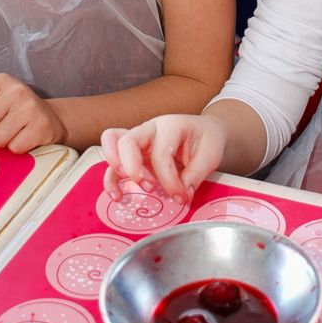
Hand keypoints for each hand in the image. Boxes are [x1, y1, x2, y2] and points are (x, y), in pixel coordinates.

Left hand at [0, 75, 66, 151]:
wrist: (51, 117)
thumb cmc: (14, 108)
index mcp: (0, 81)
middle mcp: (16, 90)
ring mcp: (30, 108)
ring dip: (1, 141)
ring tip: (12, 130)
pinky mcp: (40, 127)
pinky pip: (13, 148)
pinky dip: (16, 147)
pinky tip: (23, 137)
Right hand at [101, 114, 228, 202]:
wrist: (205, 131)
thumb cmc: (206, 138)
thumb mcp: (210, 154)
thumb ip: (196, 174)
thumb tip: (183, 193)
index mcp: (171, 125)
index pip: (161, 152)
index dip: (169, 179)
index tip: (180, 197)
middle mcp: (150, 128)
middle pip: (128, 141)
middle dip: (133, 168)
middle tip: (149, 187)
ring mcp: (139, 138)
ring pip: (113, 142)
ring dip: (116, 168)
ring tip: (125, 190)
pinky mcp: (134, 152)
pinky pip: (114, 160)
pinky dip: (111, 178)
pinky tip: (118, 195)